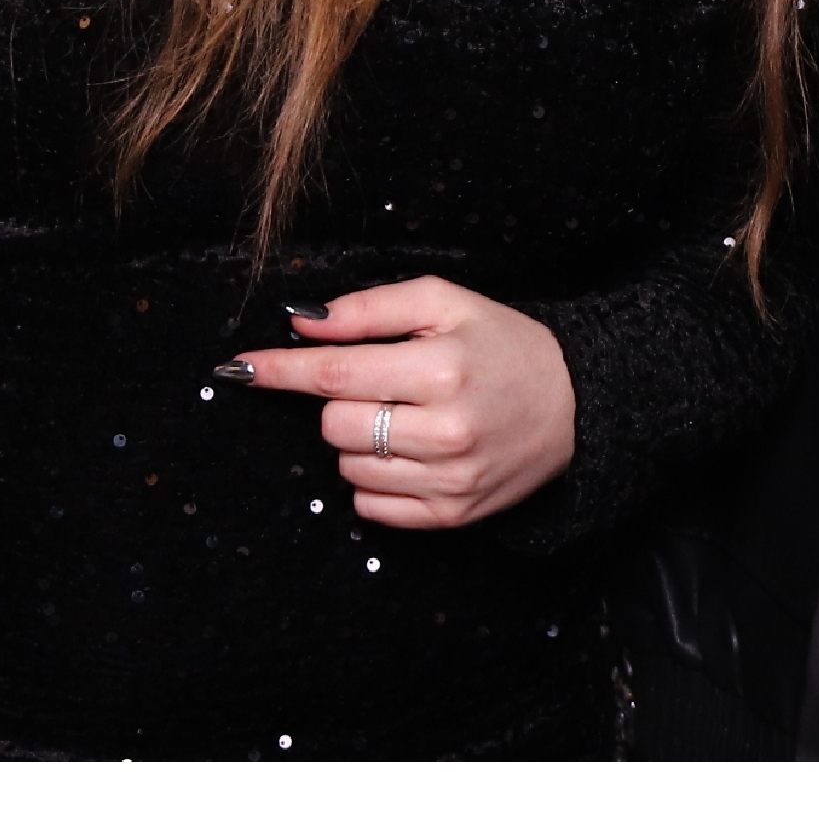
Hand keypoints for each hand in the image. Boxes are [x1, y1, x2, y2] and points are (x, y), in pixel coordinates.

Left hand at [239, 278, 575, 528]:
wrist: (578, 404)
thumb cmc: (505, 345)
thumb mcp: (447, 303)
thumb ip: (371, 308)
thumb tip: (303, 322)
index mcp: (442, 368)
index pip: (335, 373)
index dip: (281, 369)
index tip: (239, 367)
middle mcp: (446, 429)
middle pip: (334, 425)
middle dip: (343, 402)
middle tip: (386, 386)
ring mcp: (448, 479)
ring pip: (347, 468)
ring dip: (360, 442)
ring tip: (407, 419)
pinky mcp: (451, 516)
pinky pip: (369, 506)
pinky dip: (375, 480)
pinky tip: (411, 455)